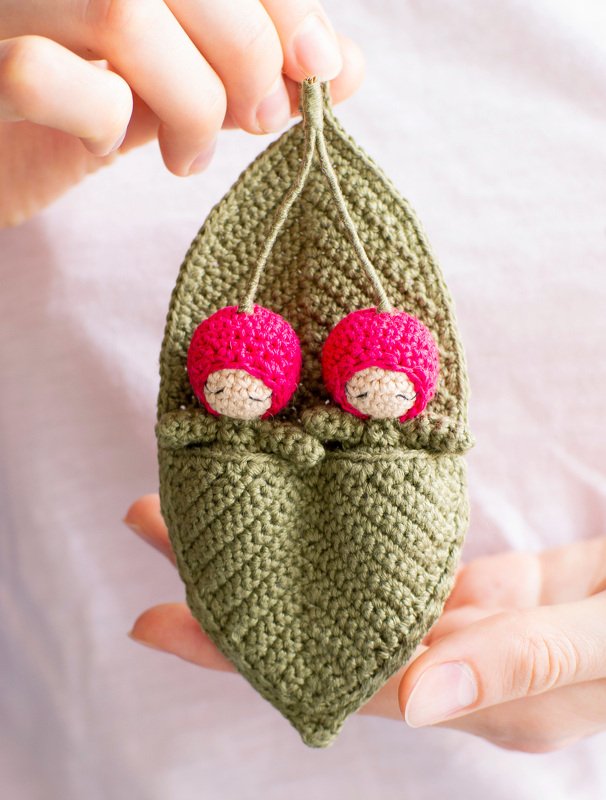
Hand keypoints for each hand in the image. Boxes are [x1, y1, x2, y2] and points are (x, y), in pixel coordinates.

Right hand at [0, 1, 363, 225]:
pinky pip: (46, 77)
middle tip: (256, 121)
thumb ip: (255, 68)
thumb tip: (347, 68)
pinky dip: (102, 120)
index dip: (286, 7)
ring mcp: (13, 3)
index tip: (316, 68)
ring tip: (192, 155)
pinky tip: (106, 142)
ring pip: (125, 15)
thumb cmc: (85, 106)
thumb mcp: (181, 79)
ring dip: (190, 101)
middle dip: (249, 58)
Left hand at [123, 494, 605, 752]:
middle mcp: (454, 668)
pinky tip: (310, 503)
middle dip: (236, 581)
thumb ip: (519, 663)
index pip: (332, 678)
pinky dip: (355, 531)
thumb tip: (411, 696)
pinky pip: (406, 560)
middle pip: (324, 626)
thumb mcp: (597, 646)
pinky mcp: (492, 590)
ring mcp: (469, 626)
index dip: (243, 656)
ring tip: (215, 498)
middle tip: (155, 521)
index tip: (157, 618)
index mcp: (470, 698)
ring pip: (358, 584)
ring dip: (287, 543)